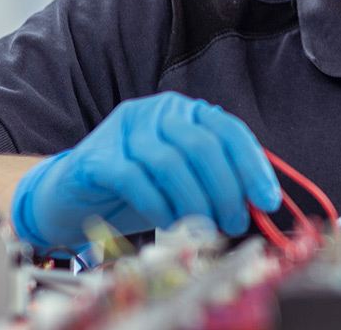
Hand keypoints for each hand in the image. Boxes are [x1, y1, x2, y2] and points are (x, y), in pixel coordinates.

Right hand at [12, 92, 282, 249]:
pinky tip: (168, 221)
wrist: (73, 198)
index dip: (253, 166)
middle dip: (226, 191)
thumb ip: (219, 182)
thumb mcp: (186, 181)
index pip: (229, 131)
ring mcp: (123, 131)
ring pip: (171, 163)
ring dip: (195, 202)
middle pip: (203, 146)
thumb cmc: (138, 190)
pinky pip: (135, 178)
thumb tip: (260, 204)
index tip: (267, 201)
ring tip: (204, 228)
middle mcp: (155, 112)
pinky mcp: (96, 157)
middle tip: (235, 223)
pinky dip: (158, 204)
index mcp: (184, 112)